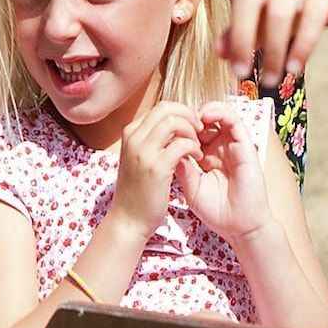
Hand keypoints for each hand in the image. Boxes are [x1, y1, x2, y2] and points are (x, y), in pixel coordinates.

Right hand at [108, 102, 200, 235]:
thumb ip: (152, 141)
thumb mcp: (139, 159)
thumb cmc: (138, 191)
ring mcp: (143, 152)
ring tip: (198, 146)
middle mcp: (134, 138)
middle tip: (200, 131)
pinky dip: (194, 147)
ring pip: (174, 121)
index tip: (192, 126)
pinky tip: (198, 158)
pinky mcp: (156, 167)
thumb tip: (174, 126)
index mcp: (130, 133)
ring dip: (192, 130)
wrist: (128, 220)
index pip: (160, 108)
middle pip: (167, 108)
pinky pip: (181, 144)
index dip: (181, 113)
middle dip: (189, 115)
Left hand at [177, 101, 271, 243]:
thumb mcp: (191, 188)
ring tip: (191, 117)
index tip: (165, 128)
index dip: (179, 126)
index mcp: (205, 157)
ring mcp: (232, 145)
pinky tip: (205, 117)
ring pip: (220, 114)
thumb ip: (182, 168)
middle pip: (204, 120)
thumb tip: (167, 147)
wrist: (239, 228)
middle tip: (177, 119)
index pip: (192, 132)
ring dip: (204, 110)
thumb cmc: (216, 212)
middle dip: (189, 116)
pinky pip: (234, 120)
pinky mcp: (245, 146)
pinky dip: (220, 112)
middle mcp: (219, 148)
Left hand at [180, 0, 327, 82]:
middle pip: (247, 0)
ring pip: (279, 14)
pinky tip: (293, 68)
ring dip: (273, 52)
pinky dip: (301, 48)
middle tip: (240, 72)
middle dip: (242, 40)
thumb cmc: (280, 2)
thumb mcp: (255, 15)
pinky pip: (311, 19)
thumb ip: (236, 32)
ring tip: (270, 79)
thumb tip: (220, 53)